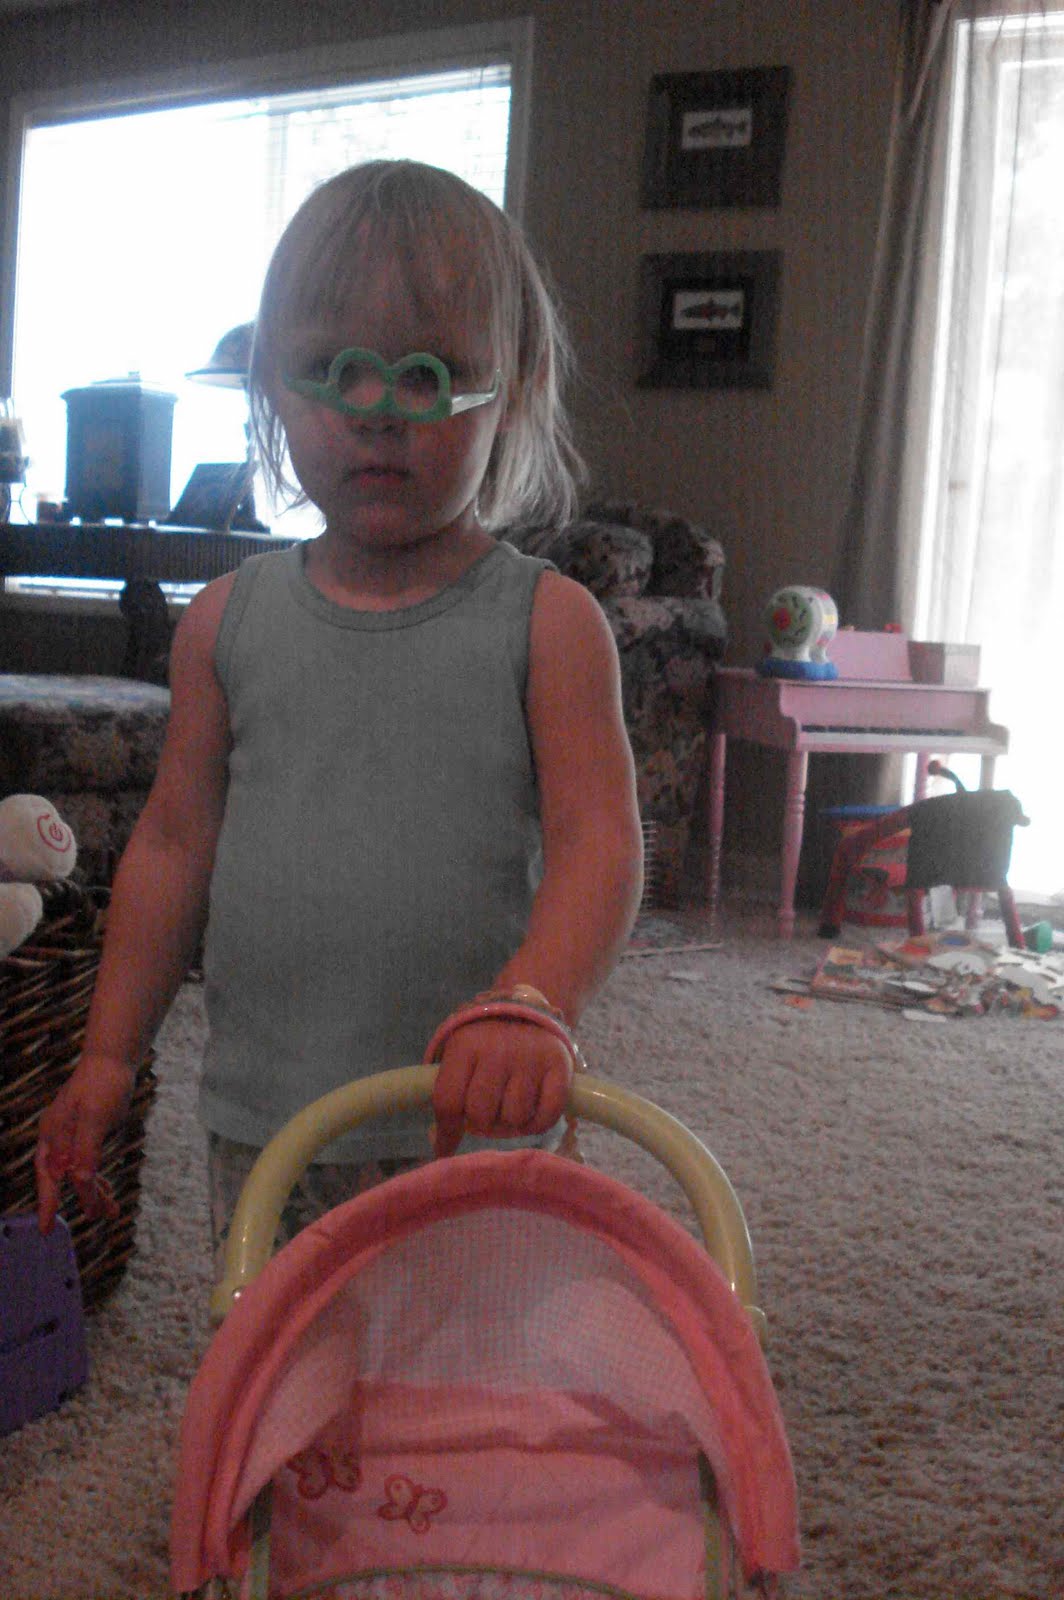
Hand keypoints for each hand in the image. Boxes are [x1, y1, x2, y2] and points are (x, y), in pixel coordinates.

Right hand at [35, 1054, 133, 1233]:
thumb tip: (79, 1180)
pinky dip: (96, 1177)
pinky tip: (105, 1188)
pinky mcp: (85, 1133)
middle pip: (64, 1178)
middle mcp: (57, 1138)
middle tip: (99, 1217)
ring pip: (79, 1172)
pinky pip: (87, 1162)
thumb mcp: (96, 1118)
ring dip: (94, 1191)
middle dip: (81, 1199)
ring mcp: (70, 1135)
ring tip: (112, 1211)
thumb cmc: (102, 1085)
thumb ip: (86, 1150)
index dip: (48, 1203)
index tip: (45, 1229)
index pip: (50, 1176)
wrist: (112, 1060)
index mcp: (53, 1135)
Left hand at [431, 1018, 572, 1158]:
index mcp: (466, 1045)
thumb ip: (448, 1094)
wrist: (528, 1011)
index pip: (449, 1101)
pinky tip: (531, 1112)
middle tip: (489, 1113)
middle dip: (482, 1123)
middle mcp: (498, 1049)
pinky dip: (537, 1123)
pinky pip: (546, 1116)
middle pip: (481, 1115)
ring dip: (511, 1122)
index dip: (447, 1131)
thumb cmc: (486, 1043)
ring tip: (510, 1106)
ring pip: (514, 1118)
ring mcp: (531, 1057)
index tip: (446, 1148)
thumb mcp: (460, 1055)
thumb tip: (441, 1147)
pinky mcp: (560, 1066)